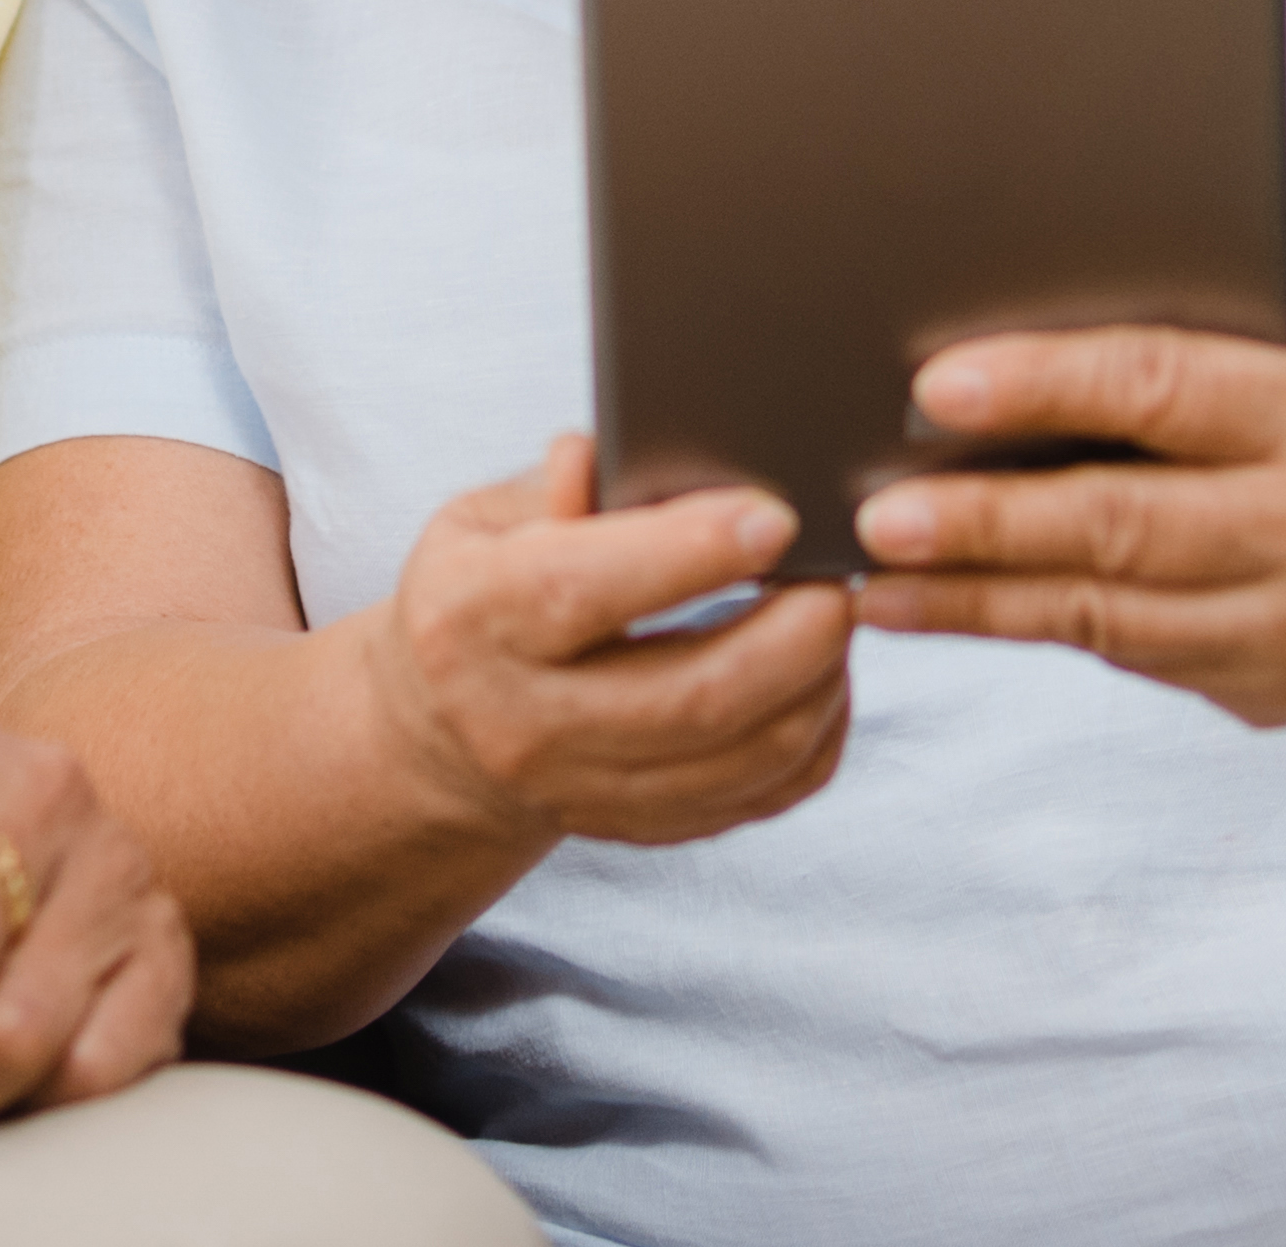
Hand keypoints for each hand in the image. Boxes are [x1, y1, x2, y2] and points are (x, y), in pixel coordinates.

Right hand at [364, 438, 853, 850]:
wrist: (445, 738)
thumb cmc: (483, 597)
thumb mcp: (483, 519)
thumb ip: (558, 483)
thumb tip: (629, 455)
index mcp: (473, 619)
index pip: (582, 590)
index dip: (688, 552)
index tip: (774, 515)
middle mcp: (523, 722)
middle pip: (691, 697)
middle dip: (794, 634)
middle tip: (840, 573)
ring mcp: (584, 792)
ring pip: (741, 758)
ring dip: (819, 685)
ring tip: (836, 615)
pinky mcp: (641, 830)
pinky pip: (758, 796)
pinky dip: (813, 737)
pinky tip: (820, 679)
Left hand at [849, 329, 1285, 729]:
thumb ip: (1198, 386)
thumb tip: (1012, 386)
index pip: (1163, 390)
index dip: (1043, 386)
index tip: (934, 389)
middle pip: (1121, 525)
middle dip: (983, 524)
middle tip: (875, 518)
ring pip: (1109, 614)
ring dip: (981, 601)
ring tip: (879, 583)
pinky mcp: (1274, 698)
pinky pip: (1135, 652)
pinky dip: (1043, 627)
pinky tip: (960, 611)